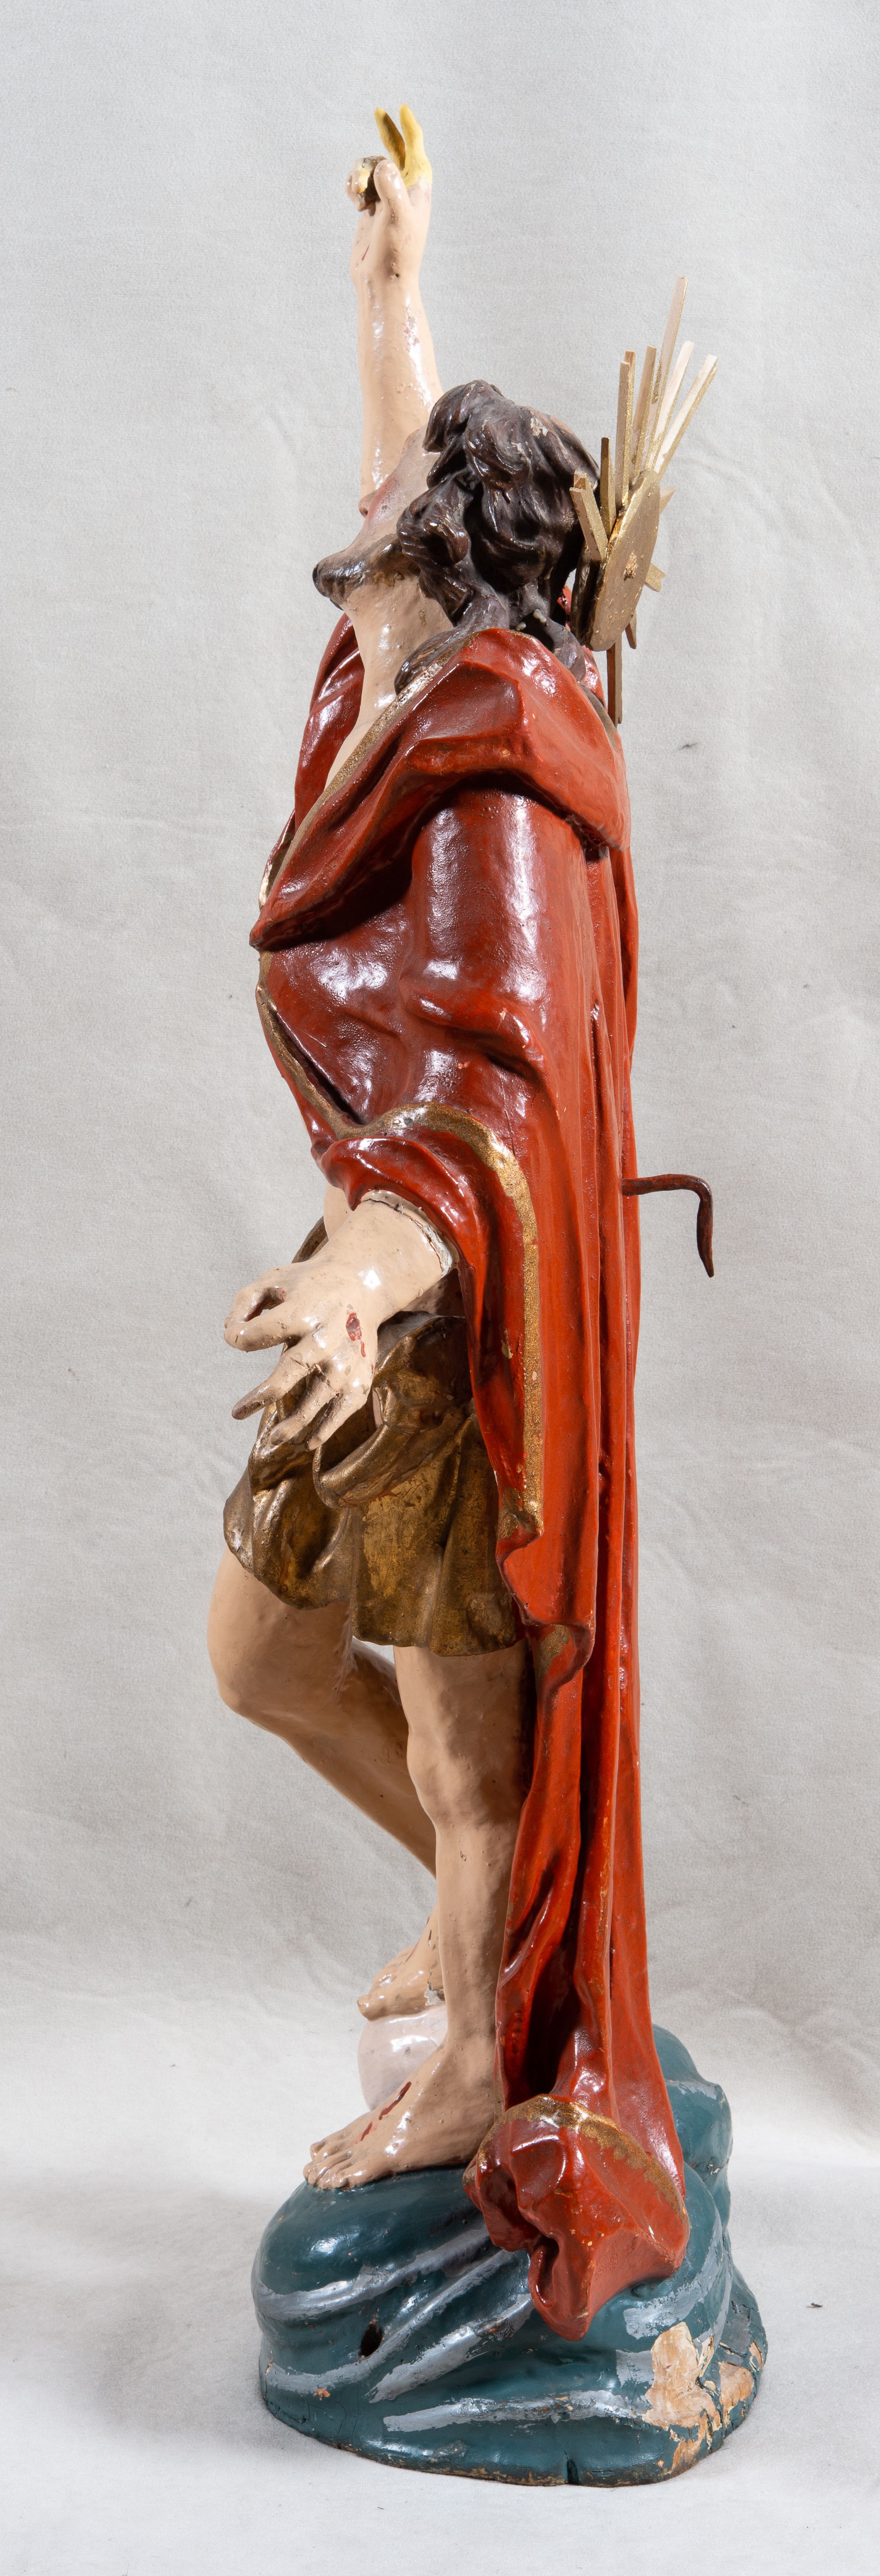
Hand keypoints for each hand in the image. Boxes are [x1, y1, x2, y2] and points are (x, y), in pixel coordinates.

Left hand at [224, 1198, 447, 1460]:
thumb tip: (229, 1334)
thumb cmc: (309, 1285)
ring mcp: (346, 1360)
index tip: (235, 1339)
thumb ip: (245, 1302)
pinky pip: (343, 1410)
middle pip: (290, 1372)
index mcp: (302, 1311)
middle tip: (237, 1413)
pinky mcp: (362, 1376)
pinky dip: (326, 1429)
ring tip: (273, 1440)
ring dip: (293, 1424)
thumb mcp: (274, 1279)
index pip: (258, 1335)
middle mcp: (325, 1338)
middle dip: (262, 1396)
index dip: (238, 1338)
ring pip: (317, 1399)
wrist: (362, 1283)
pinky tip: (308, 1442)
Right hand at [347, 106, 431, 293]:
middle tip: (379, 112)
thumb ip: (391, 187)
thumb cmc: (395, 252)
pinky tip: (355, 203)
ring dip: (359, 175)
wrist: (380, 279)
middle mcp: (403, 190)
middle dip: (387, 133)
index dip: (410, 129)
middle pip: (396, 151)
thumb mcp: (397, 217)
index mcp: (417, 189)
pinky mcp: (370, 208)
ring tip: (358, 197)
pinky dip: (352, 187)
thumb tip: (383, 165)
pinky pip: (358, 183)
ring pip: (369, 167)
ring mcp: (386, 198)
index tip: (403, 110)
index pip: (416, 151)